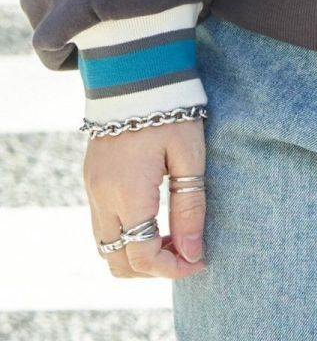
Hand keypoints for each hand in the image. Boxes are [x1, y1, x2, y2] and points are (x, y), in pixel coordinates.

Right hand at [85, 118, 208, 278]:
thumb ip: (190, 207)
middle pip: (118, 262)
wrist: (135, 72)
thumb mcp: (189, 156)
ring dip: (137, 252)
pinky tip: (155, 218)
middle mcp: (102, 197)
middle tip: (187, 251)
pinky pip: (103, 224)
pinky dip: (126, 234)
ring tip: (173, 235)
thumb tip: (193, 254)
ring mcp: (92, 189)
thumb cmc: (170, 110)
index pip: (142, 256)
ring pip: (106, 247)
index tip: (200, 262)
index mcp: (127, 193)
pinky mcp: (92, 179)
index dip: (173, 269)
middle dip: (152, 268)